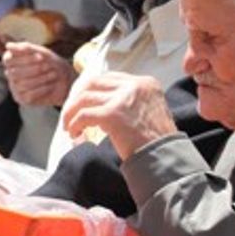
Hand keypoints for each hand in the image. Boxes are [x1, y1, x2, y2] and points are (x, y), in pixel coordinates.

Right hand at [3, 42, 74, 105]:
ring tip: (53, 74)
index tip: (41, 57)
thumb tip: (8, 46)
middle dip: (34, 69)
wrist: (64, 80)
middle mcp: (9, 74)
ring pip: (22, 84)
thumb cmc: (51, 63)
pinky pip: (28, 95)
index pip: (8, 60)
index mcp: (11, 60)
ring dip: (40, 79)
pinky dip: (41, 89)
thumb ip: (25, 48)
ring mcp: (14, 87)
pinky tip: (50, 85)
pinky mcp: (21, 98)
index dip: (24, 59)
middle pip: (14, 73)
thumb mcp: (41, 53)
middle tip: (48, 66)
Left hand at [60, 72, 174, 158]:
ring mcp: (123, 98)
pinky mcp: (112, 114)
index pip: (110, 78)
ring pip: (84, 98)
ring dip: (72, 112)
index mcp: (145, 83)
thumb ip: (131, 101)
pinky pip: (83, 115)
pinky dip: (74, 124)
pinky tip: (75, 134)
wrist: (164, 157)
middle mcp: (134, 85)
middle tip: (70, 113)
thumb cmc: (157, 141)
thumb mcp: (150, 110)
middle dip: (77, 98)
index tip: (82, 102)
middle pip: (93, 82)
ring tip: (70, 126)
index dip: (92, 89)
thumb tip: (101, 102)